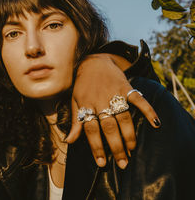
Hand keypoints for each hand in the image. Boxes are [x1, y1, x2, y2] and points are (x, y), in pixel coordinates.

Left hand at [65, 53, 160, 168]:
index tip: (102, 163)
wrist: (93, 62)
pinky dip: (148, 110)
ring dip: (129, 134)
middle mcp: (100, 100)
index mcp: (86, 105)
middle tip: (122, 163)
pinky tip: (155, 123)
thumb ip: (75, 122)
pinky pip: (138, 99)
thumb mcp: (75, 101)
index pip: (90, 129)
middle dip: (115, 146)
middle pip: (108, 126)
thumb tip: (69, 141)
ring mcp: (114, 93)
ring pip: (123, 117)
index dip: (96, 146)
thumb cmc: (82, 85)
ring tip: (132, 149)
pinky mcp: (126, 87)